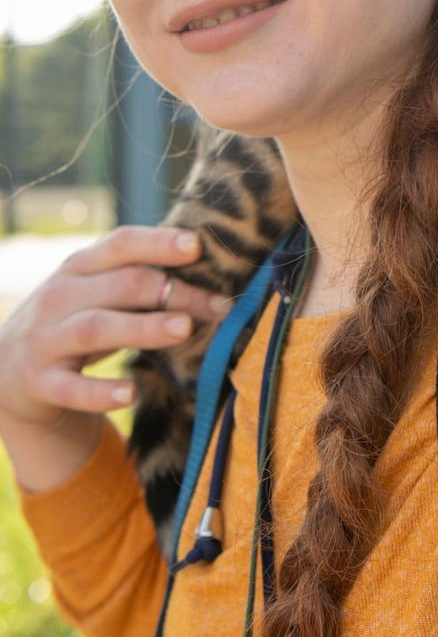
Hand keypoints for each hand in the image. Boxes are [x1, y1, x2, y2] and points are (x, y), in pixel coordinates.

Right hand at [0, 225, 225, 429]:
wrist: (9, 375)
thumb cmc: (77, 321)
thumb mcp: (98, 292)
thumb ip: (141, 278)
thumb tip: (214, 275)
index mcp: (80, 267)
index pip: (121, 244)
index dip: (159, 242)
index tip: (197, 246)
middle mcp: (59, 297)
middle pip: (123, 285)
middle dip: (173, 293)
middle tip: (218, 306)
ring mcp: (45, 339)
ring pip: (97, 328)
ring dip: (143, 328)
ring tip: (184, 330)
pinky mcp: (38, 382)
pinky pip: (70, 387)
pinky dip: (99, 391)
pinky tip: (129, 394)